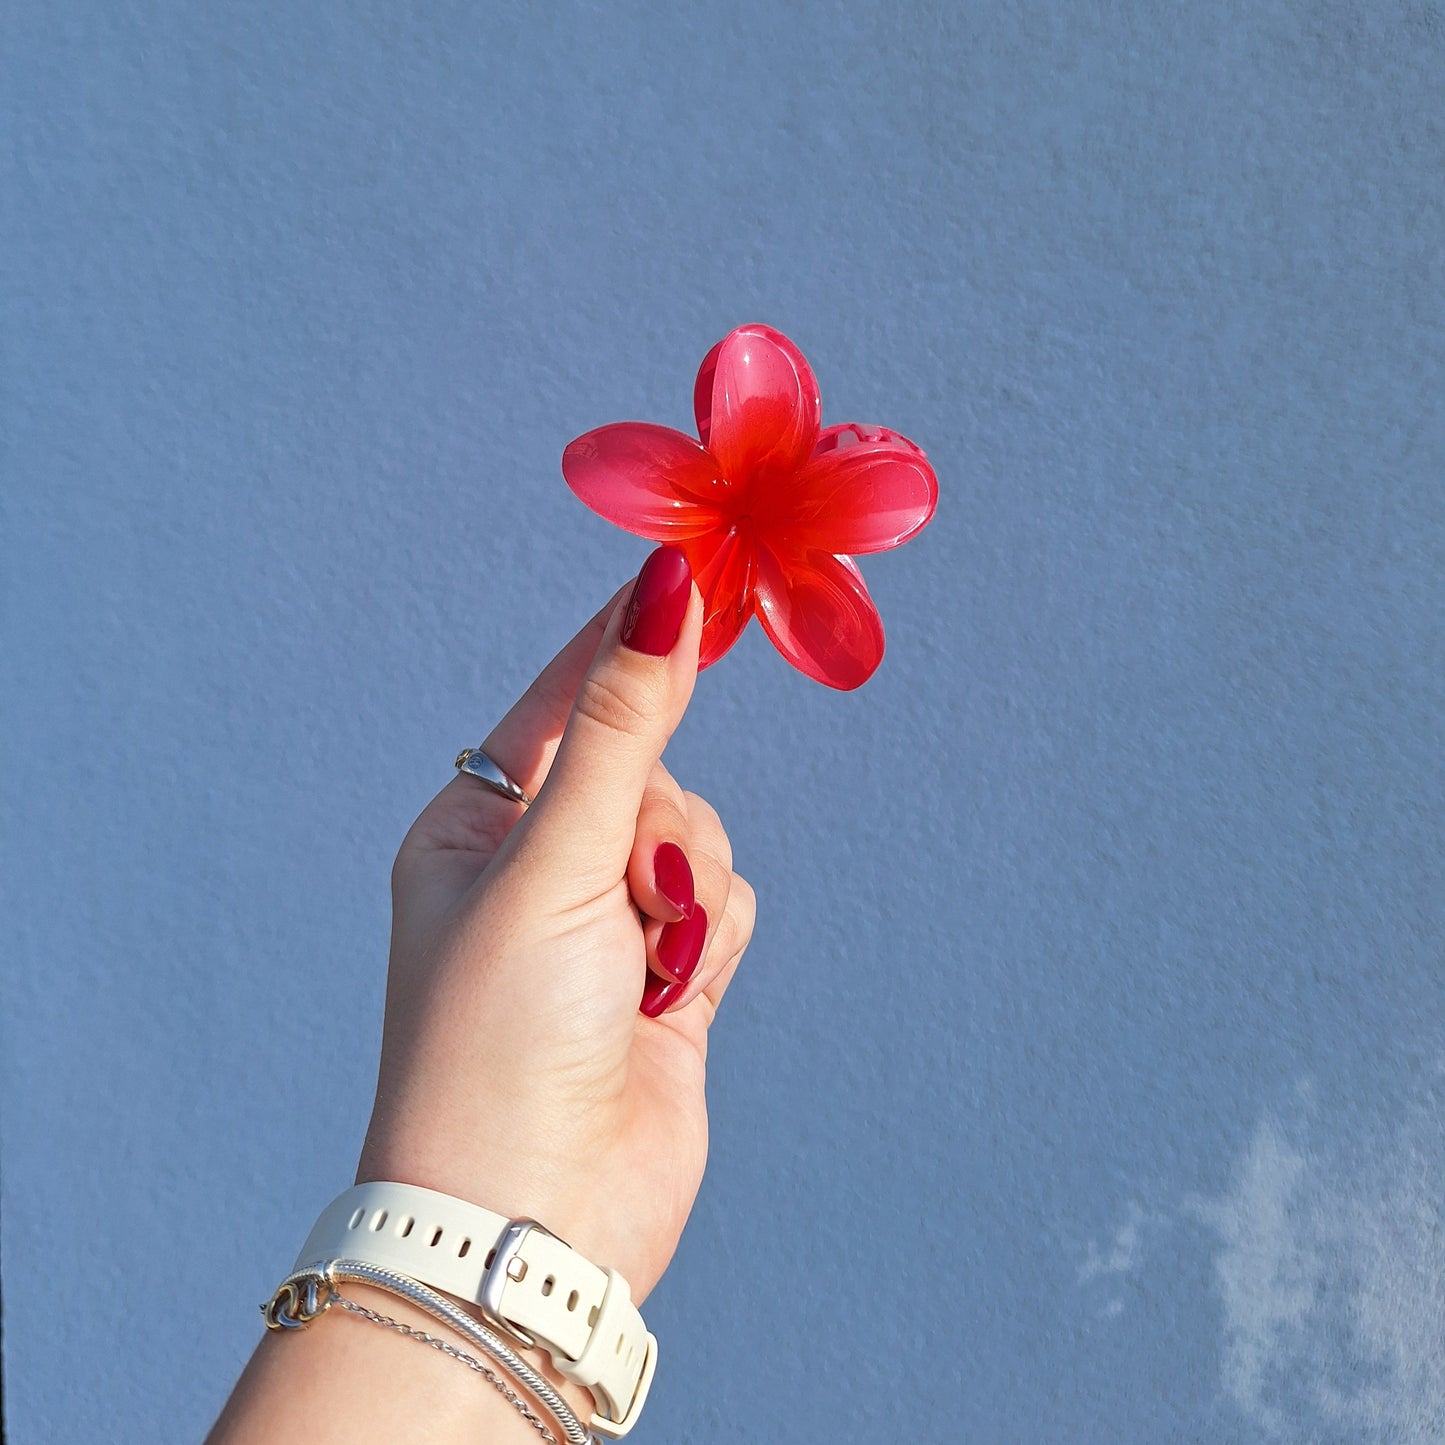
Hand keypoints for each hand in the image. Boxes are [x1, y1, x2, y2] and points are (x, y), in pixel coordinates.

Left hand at [357, 544, 755, 1304]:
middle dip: (657, 824)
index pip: (564, 700)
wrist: (533, 1220)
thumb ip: (624, 725)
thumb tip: (662, 587)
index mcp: (475, 825)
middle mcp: (538, 867)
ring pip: (699, 836)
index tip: (694, 566)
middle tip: (630, 888)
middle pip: (650, 770)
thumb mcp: (555, 861)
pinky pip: (725, 902)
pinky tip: (669, 1000)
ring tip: (642, 968)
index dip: (625, 643)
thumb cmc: (501, 1036)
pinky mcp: (666, 977)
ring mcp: (605, 924)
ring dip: (686, 892)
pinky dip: (710, 939)